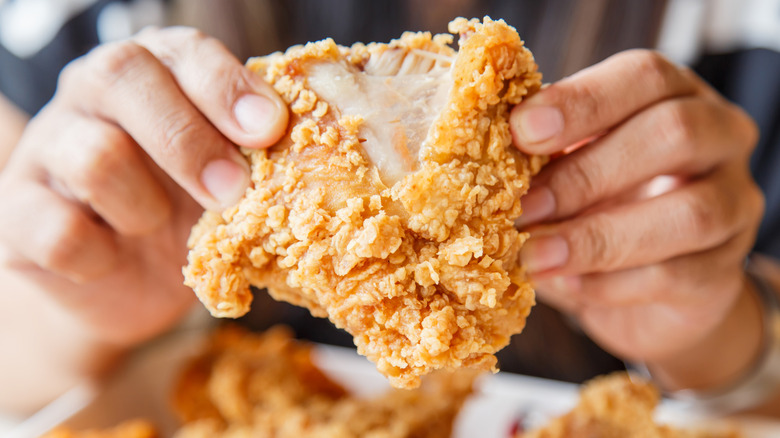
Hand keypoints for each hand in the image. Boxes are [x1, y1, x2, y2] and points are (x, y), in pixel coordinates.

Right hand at [0, 27, 286, 347]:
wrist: (128, 282)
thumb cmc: (190, 212)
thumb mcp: (228, 175)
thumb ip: (254, 153)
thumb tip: (316, 150)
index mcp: (155, 73)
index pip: (183, 51)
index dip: (225, 86)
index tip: (269, 129)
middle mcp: (93, 95)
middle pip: (121, 76)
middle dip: (188, 140)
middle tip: (232, 190)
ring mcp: (49, 149)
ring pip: (93, 155)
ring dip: (145, 204)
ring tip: (162, 226)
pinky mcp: (19, 213)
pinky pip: (57, 229)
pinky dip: (99, 254)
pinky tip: (115, 258)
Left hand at [510, 50, 763, 367]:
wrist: (647, 287)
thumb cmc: (598, 206)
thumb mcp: (569, 168)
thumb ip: (544, 155)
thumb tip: (482, 158)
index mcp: (673, 95)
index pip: (643, 77)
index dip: (582, 101)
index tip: (521, 131)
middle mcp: (718, 139)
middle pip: (674, 134)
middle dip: (586, 173)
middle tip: (523, 206)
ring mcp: (734, 205)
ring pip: (689, 214)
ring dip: (597, 238)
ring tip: (534, 257)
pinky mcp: (724, 273)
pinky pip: (677, 276)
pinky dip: (611, 284)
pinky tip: (566, 286)